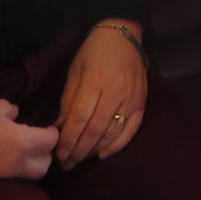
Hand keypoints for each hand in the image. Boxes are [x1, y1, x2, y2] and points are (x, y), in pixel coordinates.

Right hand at [0, 91, 58, 178]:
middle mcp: (12, 164)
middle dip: (45, 154)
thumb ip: (8, 111)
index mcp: (19, 144)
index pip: (49, 143)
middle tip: (39, 138)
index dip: (52, 133)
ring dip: (28, 161)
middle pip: (42, 168)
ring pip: (24, 173)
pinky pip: (7, 174)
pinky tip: (1, 148)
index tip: (50, 125)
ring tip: (20, 143)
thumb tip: (15, 114)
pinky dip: (11, 164)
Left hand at [55, 21, 147, 169]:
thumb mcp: (75, 70)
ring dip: (94, 150)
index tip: (59, 153)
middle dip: (79, 150)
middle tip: (67, 164)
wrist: (123, 35)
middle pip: (95, 129)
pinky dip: (117, 145)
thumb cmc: (94, 51)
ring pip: (112, 132)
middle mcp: (115, 91)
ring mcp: (131, 98)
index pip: (80, 116)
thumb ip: (68, 100)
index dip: (69, 138)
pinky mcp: (142, 102)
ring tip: (80, 159)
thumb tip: (59, 128)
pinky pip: (131, 129)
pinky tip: (103, 154)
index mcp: (96, 79)